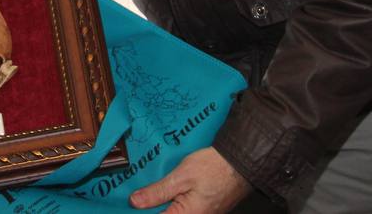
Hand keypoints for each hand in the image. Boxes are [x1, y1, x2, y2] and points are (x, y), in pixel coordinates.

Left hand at [129, 147, 250, 212]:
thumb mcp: (181, 176)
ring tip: (152, 190)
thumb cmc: (215, 167)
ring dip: (163, 203)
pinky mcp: (206, 209)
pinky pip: (184, 208)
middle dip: (152, 206)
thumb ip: (157, 192)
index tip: (130, 204)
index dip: (142, 211)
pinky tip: (167, 189)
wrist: (241, 161)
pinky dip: (174, 200)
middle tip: (138, 195)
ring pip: (174, 211)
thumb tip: (136, 202)